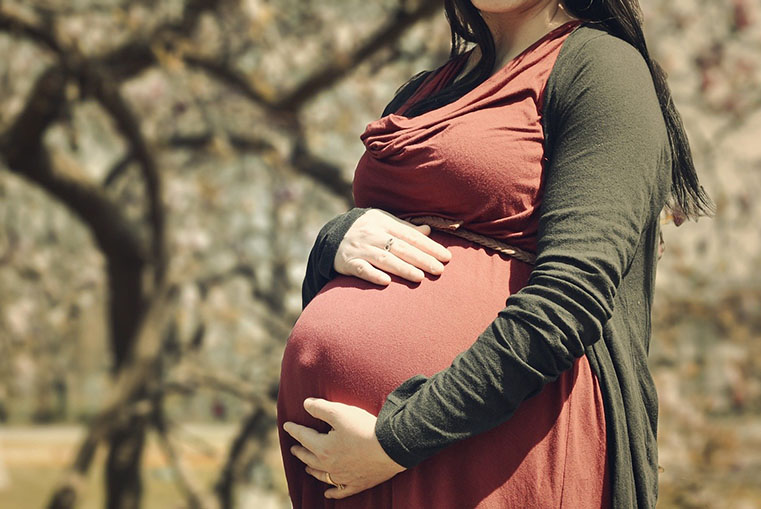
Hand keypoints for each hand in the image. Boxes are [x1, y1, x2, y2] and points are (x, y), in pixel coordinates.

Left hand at [283, 398, 405, 498]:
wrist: (391, 448)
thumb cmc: (364, 429)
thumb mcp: (340, 412)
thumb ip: (320, 408)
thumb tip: (305, 404)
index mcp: (323, 448)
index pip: (304, 437)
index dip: (294, 430)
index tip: (287, 426)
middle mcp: (330, 465)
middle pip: (309, 458)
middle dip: (300, 451)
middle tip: (294, 448)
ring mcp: (343, 477)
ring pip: (322, 475)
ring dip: (312, 470)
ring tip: (306, 467)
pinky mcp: (357, 483)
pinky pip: (340, 491)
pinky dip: (332, 493)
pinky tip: (327, 493)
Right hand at [334, 209, 451, 284]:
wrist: (331, 237)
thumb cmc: (365, 230)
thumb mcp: (383, 222)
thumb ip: (405, 228)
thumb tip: (428, 230)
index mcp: (383, 222)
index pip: (410, 235)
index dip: (429, 246)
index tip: (445, 257)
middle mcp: (372, 234)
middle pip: (400, 248)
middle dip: (421, 259)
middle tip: (439, 270)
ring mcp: (359, 249)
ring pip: (384, 259)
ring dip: (402, 268)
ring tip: (420, 277)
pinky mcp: (347, 262)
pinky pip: (361, 269)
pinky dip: (373, 275)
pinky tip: (386, 282)